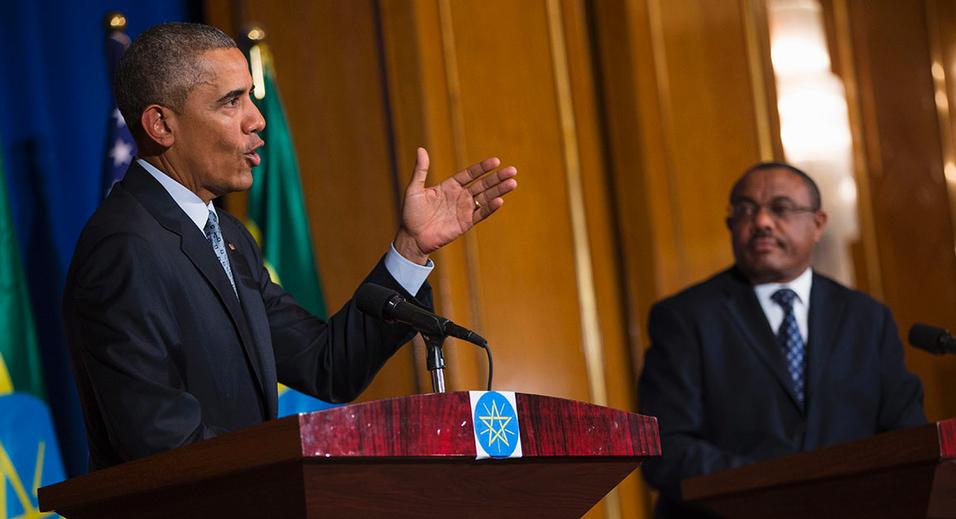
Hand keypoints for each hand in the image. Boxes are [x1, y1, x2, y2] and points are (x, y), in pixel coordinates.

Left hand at [394, 147, 516, 263]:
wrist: (412, 237)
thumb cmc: (411, 214)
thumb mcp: (414, 189)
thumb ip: (420, 170)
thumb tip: (421, 149)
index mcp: (450, 186)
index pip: (470, 174)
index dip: (482, 168)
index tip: (496, 161)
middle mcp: (460, 196)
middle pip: (482, 184)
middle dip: (497, 178)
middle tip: (512, 170)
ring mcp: (464, 210)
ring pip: (485, 198)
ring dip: (499, 191)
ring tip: (513, 183)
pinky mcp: (465, 223)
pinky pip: (480, 214)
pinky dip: (490, 207)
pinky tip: (500, 200)